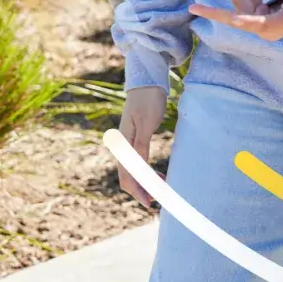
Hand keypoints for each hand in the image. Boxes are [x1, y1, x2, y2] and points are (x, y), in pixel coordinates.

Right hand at [116, 85, 168, 207]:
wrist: (148, 80)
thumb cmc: (149, 99)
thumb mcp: (147, 122)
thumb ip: (141, 144)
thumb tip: (139, 168)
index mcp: (124, 141)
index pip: (127, 174)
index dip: (138, 191)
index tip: (149, 203)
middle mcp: (123, 145)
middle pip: (127, 176)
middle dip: (141, 190)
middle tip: (158, 200)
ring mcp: (128, 142)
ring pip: (132, 171)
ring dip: (144, 182)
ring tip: (160, 190)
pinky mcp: (135, 139)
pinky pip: (138, 162)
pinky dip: (146, 172)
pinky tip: (156, 175)